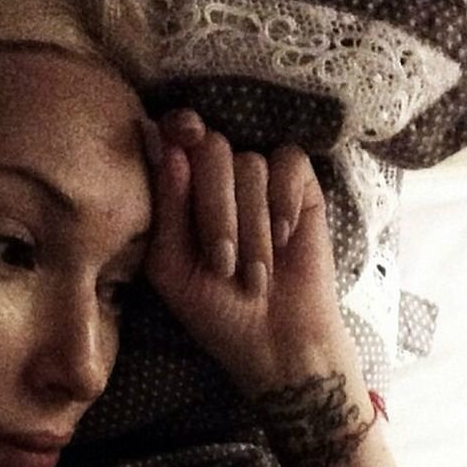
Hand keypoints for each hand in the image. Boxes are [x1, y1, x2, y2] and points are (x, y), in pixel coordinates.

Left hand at [144, 110, 358, 397]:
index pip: (173, 135)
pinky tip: (284, 238)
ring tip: (255, 273)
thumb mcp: (172, 268)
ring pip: (250, 164)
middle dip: (215, 210)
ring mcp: (260, 180)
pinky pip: (290, 162)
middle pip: (212, 148)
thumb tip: (172, 149)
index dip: (177, 127)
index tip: (184, 138)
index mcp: (179, 192)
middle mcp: (217, 178)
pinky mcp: (301, 187)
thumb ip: (166, 210)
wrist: (273, 339)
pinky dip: (284, 200)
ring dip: (251, 225)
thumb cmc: (213, 309)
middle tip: (223, 264)